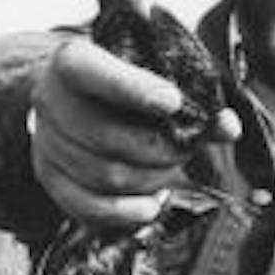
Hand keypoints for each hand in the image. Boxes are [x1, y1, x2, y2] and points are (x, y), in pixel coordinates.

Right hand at [30, 36, 240, 226]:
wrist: (77, 96)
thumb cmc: (126, 85)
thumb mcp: (154, 77)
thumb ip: (194, 100)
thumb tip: (228, 127)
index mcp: (75, 62)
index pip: (95, 74)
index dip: (134, 90)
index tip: (173, 102)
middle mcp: (51, 98)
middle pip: (108, 137)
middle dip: (160, 149)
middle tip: (185, 150)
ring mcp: (46, 140)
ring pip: (104, 175)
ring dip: (151, 180)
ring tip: (171, 172)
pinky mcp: (49, 175)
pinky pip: (86, 206)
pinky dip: (125, 212)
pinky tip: (151, 205)